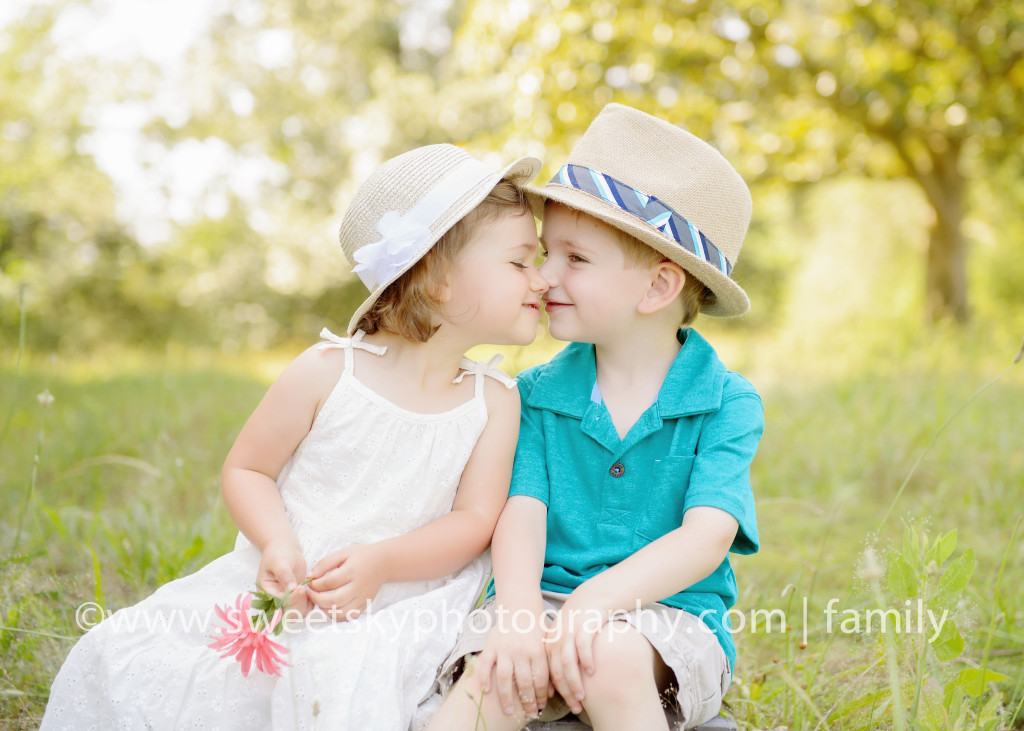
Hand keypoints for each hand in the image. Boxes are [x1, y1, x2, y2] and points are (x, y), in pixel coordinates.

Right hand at [257, 539, 310, 613]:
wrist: (284, 551)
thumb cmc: (278, 554)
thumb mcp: (279, 562)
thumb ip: (284, 574)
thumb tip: (291, 588)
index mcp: (266, 593)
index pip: (278, 604)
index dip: (291, 599)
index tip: (300, 588)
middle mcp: (275, 601)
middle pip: (287, 614)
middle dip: (298, 604)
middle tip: (304, 588)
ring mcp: (286, 602)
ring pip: (297, 614)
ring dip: (305, 605)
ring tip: (307, 588)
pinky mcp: (296, 600)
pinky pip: (305, 609)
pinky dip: (310, 604)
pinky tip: (311, 591)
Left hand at [306, 543, 389, 619]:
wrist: (384, 563)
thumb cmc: (362, 556)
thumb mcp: (343, 553)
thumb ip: (325, 563)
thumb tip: (310, 576)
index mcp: (352, 571)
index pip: (329, 583)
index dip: (315, 585)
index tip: (310, 582)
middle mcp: (358, 587)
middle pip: (333, 600)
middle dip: (316, 599)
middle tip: (310, 594)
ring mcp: (363, 598)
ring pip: (340, 612)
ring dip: (325, 609)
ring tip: (320, 600)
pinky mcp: (365, 605)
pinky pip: (349, 616)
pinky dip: (337, 615)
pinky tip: (331, 607)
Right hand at [472, 604, 549, 717]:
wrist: (519, 606)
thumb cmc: (536, 627)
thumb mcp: (547, 644)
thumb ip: (549, 666)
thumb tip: (551, 692)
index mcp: (537, 650)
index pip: (540, 679)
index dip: (542, 696)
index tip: (541, 706)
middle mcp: (521, 651)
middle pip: (524, 682)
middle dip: (528, 702)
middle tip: (530, 714)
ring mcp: (504, 649)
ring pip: (505, 678)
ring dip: (507, 697)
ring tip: (509, 711)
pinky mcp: (491, 646)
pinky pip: (486, 665)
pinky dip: (484, 679)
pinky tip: (486, 692)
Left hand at [544, 594, 607, 714]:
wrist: (590, 598)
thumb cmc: (576, 622)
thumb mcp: (562, 638)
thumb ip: (558, 659)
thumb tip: (555, 687)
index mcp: (548, 644)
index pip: (548, 673)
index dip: (555, 692)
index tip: (565, 704)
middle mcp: (556, 639)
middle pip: (557, 671)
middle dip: (566, 692)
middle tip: (575, 707)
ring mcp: (569, 633)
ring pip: (568, 663)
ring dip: (575, 681)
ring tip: (582, 696)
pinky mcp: (584, 626)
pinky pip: (583, 647)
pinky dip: (586, 660)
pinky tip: (592, 672)